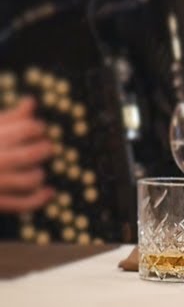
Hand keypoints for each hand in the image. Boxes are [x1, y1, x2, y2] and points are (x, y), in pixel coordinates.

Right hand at [0, 97, 54, 213]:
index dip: (37, 128)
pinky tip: (49, 191)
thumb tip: (31, 102)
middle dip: (44, 149)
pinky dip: (40, 198)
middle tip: (45, 147)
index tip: (37, 130)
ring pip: (31, 180)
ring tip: (36, 169)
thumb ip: (9, 117)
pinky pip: (23, 204)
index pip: (29, 128)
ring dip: (38, 173)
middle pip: (34, 154)